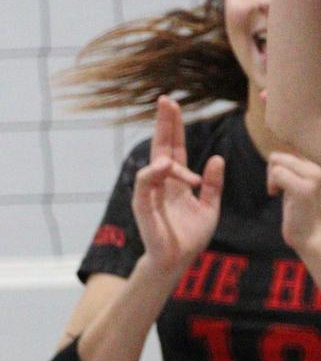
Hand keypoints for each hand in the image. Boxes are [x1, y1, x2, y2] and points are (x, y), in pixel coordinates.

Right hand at [132, 96, 225, 277]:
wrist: (177, 260)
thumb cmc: (190, 237)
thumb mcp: (209, 206)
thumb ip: (213, 183)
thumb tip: (217, 159)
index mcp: (176, 180)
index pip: (174, 147)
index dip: (174, 127)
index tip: (173, 105)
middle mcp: (162, 182)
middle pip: (161, 147)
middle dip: (164, 123)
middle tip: (166, 100)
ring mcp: (150, 192)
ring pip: (155, 163)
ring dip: (165, 150)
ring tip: (171, 154)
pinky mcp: (143, 205)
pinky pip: (144, 183)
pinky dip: (153, 173)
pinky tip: (164, 166)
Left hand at [270, 150, 320, 271]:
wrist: (314, 238)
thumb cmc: (303, 217)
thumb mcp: (297, 190)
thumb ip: (292, 174)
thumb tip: (276, 158)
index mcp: (318, 169)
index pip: (290, 155)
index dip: (279, 169)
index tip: (281, 186)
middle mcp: (319, 170)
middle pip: (281, 156)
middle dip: (272, 172)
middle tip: (276, 190)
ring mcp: (314, 177)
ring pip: (278, 161)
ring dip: (271, 178)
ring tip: (277, 192)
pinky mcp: (305, 189)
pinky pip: (278, 173)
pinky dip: (272, 183)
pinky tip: (275, 195)